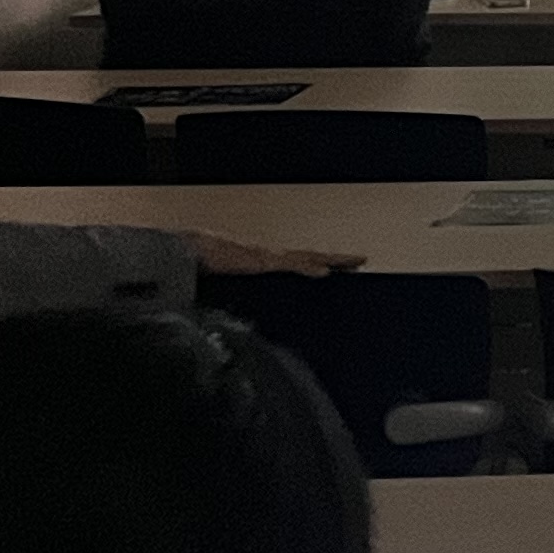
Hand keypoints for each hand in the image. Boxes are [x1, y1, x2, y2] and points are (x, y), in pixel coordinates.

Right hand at [188, 233, 361, 275]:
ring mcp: (268, 255)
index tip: (341, 265)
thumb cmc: (206, 261)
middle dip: (336, 258)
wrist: (191, 249)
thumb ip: (239, 284)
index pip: (300, 260)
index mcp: (266, 259)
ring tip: (354, 261)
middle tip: (362, 259)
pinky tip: (324, 271)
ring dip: (331, 260)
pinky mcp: (261, 260)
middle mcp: (271, 254)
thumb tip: (242, 304)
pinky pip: (289, 264)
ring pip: (306, 257)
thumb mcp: (227, 276)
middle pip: (310, 255)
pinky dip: (308, 267)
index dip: (321, 262)